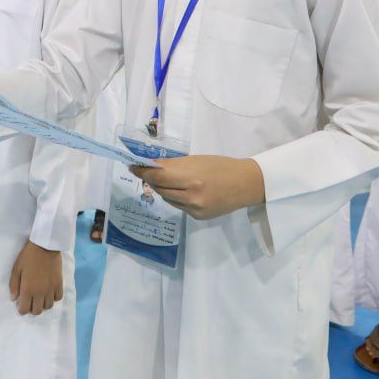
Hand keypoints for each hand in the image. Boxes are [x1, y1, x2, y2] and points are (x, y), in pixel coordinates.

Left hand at [9, 240, 63, 315]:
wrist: (45, 246)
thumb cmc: (28, 257)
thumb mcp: (17, 269)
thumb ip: (14, 285)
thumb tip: (14, 299)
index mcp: (28, 289)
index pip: (25, 309)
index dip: (22, 309)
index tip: (21, 304)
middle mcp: (40, 293)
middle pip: (37, 311)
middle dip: (32, 308)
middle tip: (30, 300)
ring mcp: (51, 289)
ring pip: (48, 306)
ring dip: (43, 304)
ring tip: (40, 297)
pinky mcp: (59, 284)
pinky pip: (58, 298)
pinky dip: (53, 298)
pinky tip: (49, 292)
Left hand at [131, 155, 265, 219]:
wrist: (246, 184)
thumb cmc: (221, 166)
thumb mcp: (197, 161)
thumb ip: (174, 165)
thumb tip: (151, 165)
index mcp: (191, 178)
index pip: (158, 176)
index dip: (143, 171)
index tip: (132, 166)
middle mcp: (191, 196)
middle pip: (160, 188)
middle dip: (151, 179)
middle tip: (145, 171)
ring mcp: (194, 209)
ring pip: (167, 198)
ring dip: (163, 189)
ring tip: (167, 180)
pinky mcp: (197, 217)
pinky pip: (178, 206)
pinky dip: (175, 197)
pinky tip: (183, 191)